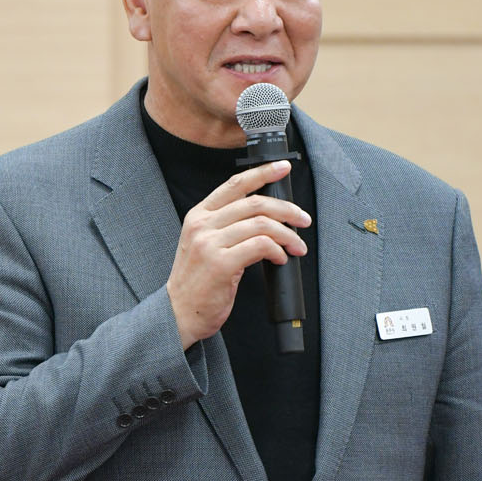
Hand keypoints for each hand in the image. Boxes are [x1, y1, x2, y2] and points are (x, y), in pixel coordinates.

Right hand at [168, 160, 311, 348]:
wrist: (178, 312)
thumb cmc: (197, 282)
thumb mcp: (204, 244)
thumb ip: (227, 226)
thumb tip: (267, 216)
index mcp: (199, 215)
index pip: (234, 184)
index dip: (262, 173)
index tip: (283, 168)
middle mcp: (202, 225)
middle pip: (254, 203)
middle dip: (287, 209)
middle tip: (302, 220)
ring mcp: (209, 243)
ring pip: (262, 224)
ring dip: (287, 234)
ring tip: (295, 246)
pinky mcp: (220, 263)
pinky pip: (260, 246)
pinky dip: (277, 250)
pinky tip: (280, 259)